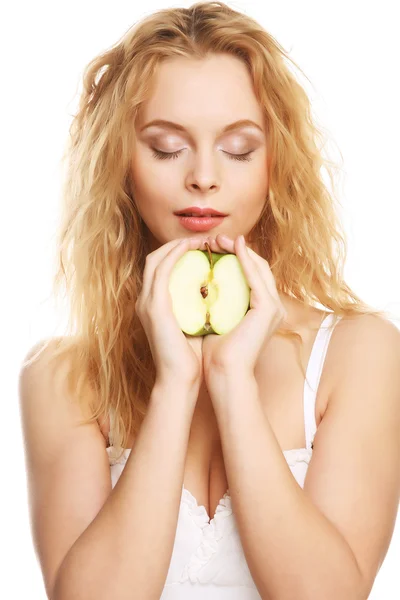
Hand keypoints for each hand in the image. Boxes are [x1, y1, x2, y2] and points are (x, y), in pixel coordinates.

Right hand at [135, 236, 206, 386]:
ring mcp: (147, 303)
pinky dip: (176, 255)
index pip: (160, 268)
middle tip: (203, 240)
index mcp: (153, 305)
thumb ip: (197, 308)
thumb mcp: (193, 325)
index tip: (202, 248)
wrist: (180, 379)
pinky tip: (192, 249)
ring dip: (177, 245)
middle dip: (177, 244)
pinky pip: (162, 271)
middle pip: (154, 258)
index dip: (177, 253)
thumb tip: (215, 294)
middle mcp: (145, 300)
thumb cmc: (191, 357)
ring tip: (200, 240)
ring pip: (156, 259)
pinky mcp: (155, 307)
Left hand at [202, 233, 286, 378]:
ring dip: (239, 250)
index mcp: (261, 310)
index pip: (250, 275)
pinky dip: (244, 259)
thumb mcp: (214, 321)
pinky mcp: (268, 309)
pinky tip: (231, 247)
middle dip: (236, 249)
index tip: (211, 247)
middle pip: (257, 267)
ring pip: (258, 267)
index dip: (233, 258)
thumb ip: (213, 303)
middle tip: (214, 239)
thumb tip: (197, 285)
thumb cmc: (215, 354)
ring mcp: (274, 307)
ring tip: (219, 239)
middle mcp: (272, 307)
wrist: (224, 374)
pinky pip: (255, 277)